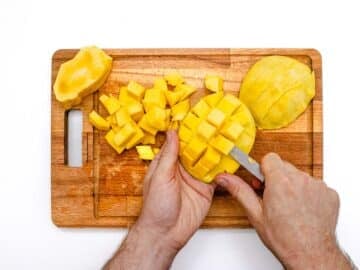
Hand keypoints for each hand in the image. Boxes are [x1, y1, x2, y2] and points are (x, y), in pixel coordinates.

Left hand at [137, 130, 215, 250]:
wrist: (166, 233)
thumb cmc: (156, 207)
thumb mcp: (161, 176)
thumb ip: (169, 155)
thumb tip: (172, 133)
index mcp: (167, 164)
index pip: (178, 143)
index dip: (186, 132)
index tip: (196, 118)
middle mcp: (182, 170)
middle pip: (195, 150)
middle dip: (204, 139)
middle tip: (216, 125)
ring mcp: (195, 179)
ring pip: (207, 161)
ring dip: (215, 152)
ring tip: (225, 137)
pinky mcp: (206, 190)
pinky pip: (216, 176)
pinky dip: (223, 168)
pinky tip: (229, 159)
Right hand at [216, 153, 352, 269]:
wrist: (310, 254)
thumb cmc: (284, 238)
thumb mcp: (256, 214)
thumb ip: (240, 190)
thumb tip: (225, 178)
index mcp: (280, 182)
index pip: (269, 158)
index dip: (263, 170)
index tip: (262, 181)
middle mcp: (300, 180)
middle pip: (284, 167)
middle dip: (277, 178)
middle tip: (273, 196)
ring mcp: (317, 186)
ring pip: (299, 176)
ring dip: (293, 185)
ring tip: (290, 206)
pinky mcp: (329, 193)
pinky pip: (315, 185)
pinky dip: (309, 193)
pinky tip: (303, 209)